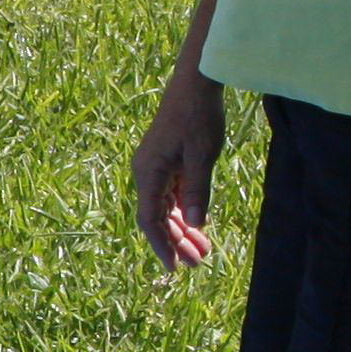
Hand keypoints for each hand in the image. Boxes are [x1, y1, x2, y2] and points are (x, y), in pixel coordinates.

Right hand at [132, 73, 225, 270]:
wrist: (195, 85)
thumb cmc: (197, 117)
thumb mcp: (202, 156)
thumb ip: (198, 190)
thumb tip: (197, 223)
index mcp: (149, 173)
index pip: (150, 219)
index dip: (161, 245)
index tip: (175, 267)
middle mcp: (147, 173)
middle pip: (158, 218)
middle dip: (177, 242)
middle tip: (198, 263)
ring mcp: (157, 168)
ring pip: (167, 208)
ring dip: (183, 229)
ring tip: (203, 250)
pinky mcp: (168, 163)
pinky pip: (174, 195)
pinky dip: (186, 211)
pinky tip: (201, 224)